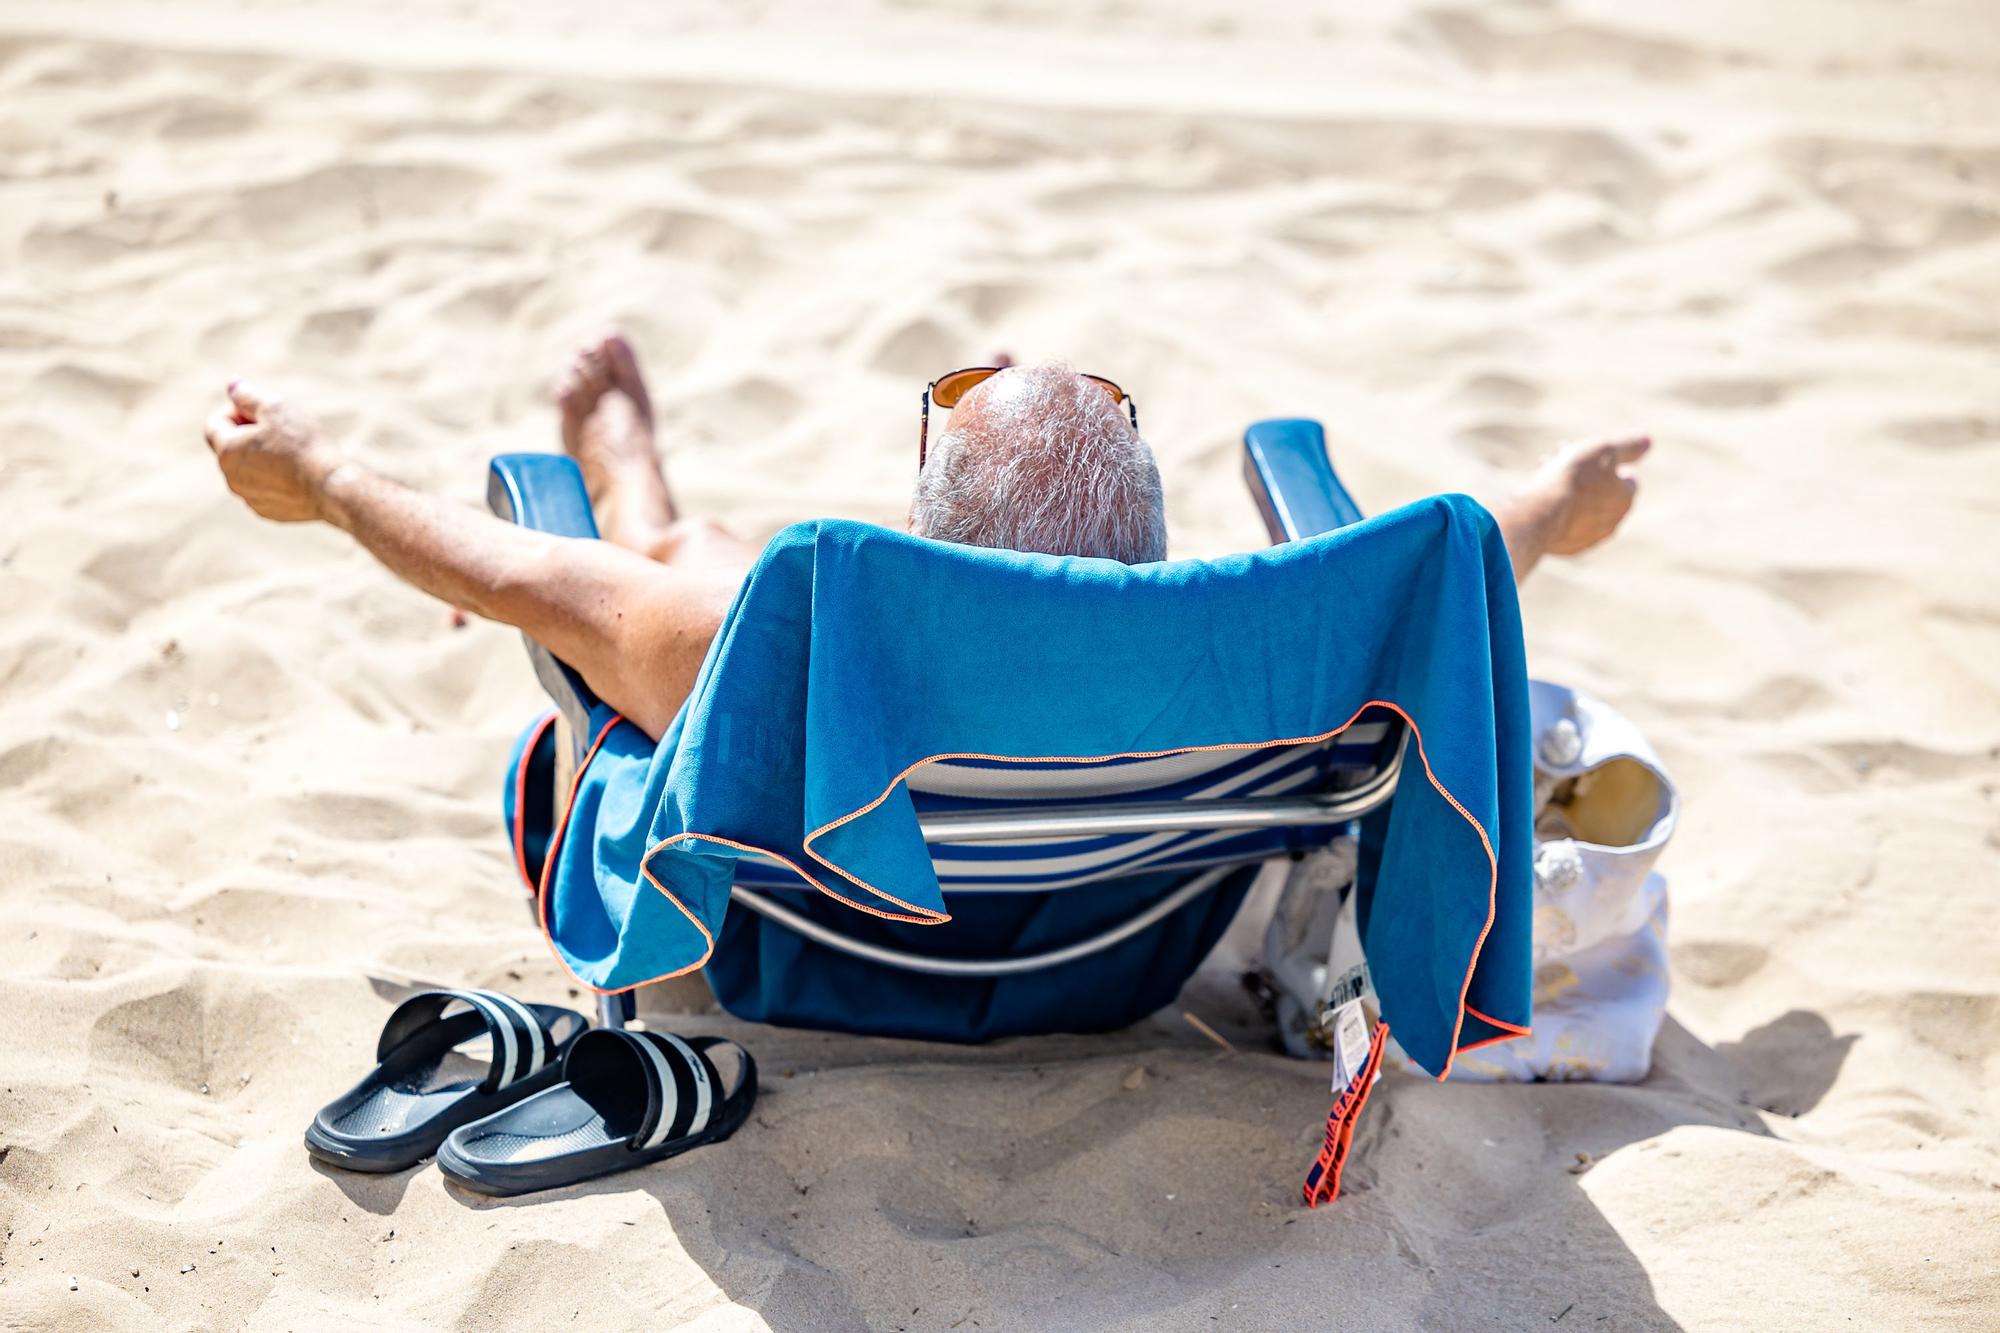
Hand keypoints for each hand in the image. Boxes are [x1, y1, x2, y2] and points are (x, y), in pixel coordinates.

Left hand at [202, 382, 342, 522]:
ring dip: (261, 458)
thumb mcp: (275, 408)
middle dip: (248, 435)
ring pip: (248, 471)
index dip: (235, 410)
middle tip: (281, 430)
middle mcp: (231, 478)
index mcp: (227, 451)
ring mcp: (249, 498)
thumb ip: (247, 395)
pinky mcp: (268, 512)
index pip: (214, 423)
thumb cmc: (303, 444)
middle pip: (230, 448)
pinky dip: (275, 480)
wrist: (331, 487)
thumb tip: (232, 385)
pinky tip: (298, 474)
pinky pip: (264, 490)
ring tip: (293, 453)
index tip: (261, 411)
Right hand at [1532, 433, 1649, 556]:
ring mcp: (1590, 538)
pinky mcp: (1569, 549)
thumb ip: (1627, 445)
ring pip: (1583, 510)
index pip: (1628, 479)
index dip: (1609, 463)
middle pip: (1602, 493)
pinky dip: (1558, 513)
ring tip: (1545, 476)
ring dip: (1570, 492)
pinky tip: (1541, 501)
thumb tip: (1648, 441)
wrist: (1539, 515)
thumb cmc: (1573, 479)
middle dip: (1585, 475)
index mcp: (1625, 499)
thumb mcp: (1603, 449)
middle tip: (1560, 459)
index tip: (1587, 454)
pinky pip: (1567, 526)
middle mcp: (1613, 522)